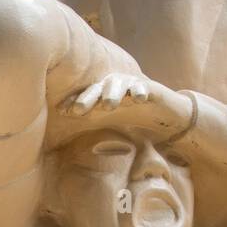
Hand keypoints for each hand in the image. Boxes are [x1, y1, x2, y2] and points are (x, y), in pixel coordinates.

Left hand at [64, 73, 193, 138]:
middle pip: (97, 89)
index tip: (63, 112)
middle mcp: (113, 88)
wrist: (163, 116)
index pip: (84, 99)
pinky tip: (139, 99)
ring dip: (112, 93)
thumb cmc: (132, 121)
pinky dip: (140, 91)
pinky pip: (143, 87)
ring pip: (118, 84)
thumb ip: (94, 130)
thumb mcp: (111, 127)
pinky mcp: (150, 88)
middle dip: (87, 98)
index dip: (73, 104)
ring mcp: (131, 86)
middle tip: (79, 109)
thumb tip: (73, 142)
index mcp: (100, 98)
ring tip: (108, 105)